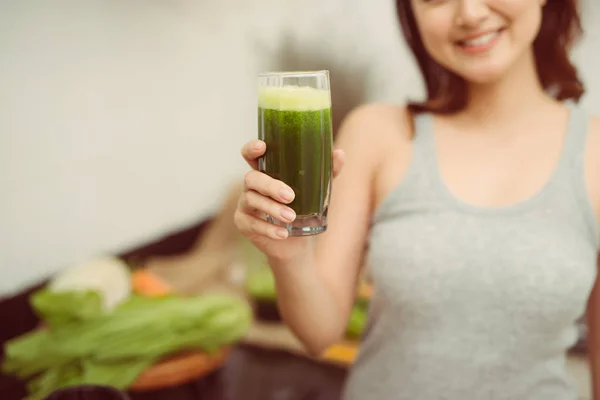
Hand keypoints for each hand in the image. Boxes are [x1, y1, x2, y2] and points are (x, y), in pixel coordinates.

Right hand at [234, 140, 343, 261]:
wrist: (297, 245)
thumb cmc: (305, 209)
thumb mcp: (319, 190)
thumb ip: (328, 171)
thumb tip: (339, 153)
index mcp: (266, 172)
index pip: (251, 155)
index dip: (251, 149)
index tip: (262, 147)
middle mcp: (251, 185)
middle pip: (252, 178)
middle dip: (270, 186)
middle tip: (290, 196)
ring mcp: (244, 204)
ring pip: (252, 200)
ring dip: (272, 209)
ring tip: (291, 217)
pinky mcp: (243, 223)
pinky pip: (252, 224)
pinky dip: (268, 229)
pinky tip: (283, 233)